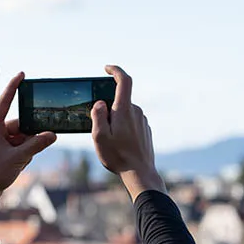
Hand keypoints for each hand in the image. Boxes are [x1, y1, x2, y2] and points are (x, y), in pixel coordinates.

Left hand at [0, 71, 56, 199]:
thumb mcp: (19, 158)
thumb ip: (37, 144)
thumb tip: (52, 134)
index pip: (5, 101)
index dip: (14, 87)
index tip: (21, 75)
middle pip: (20, 124)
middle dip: (30, 135)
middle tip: (36, 143)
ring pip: (22, 136)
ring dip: (28, 147)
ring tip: (22, 159)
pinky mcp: (3, 149)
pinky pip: (20, 145)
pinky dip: (25, 153)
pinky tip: (20, 163)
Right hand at [90, 65, 165, 200]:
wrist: (140, 174)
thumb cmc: (118, 157)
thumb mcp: (99, 137)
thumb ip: (97, 116)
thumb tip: (100, 103)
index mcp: (124, 110)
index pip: (124, 81)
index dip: (115, 71)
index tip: (106, 69)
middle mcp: (136, 112)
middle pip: (119, 100)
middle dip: (107, 108)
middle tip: (99, 128)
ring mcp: (142, 121)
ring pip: (124, 113)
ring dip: (115, 120)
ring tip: (109, 141)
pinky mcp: (145, 130)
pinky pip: (131, 122)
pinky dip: (122, 127)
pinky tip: (119, 145)